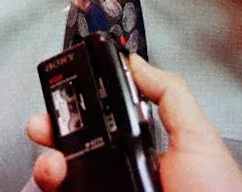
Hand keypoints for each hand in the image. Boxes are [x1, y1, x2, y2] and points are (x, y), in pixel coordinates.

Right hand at [27, 54, 241, 191]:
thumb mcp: (197, 136)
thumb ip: (169, 94)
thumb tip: (137, 61)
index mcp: (146, 151)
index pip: (104, 123)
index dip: (79, 107)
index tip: (62, 92)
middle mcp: (123, 175)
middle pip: (75, 149)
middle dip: (52, 130)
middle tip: (44, 124)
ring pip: (64, 178)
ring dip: (48, 163)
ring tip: (53, 162)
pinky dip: (53, 188)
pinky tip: (57, 180)